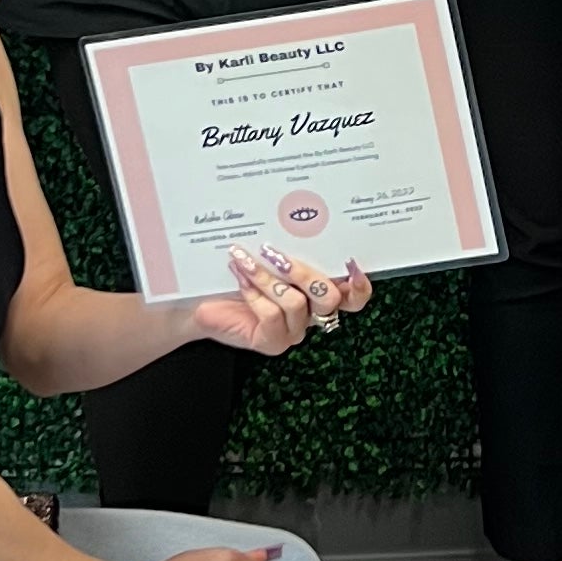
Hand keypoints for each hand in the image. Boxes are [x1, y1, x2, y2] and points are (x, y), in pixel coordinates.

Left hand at [191, 246, 372, 355]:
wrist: (202, 299)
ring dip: (268, 277)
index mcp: (318, 295)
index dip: (359, 285)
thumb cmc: (239, 273)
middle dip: (304, 273)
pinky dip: (253, 292)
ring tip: (245, 260)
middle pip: (329, 298)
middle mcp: (311, 315)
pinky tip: (239, 277)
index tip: (349, 262)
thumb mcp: (269, 257)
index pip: (353, 298)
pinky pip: (271, 315)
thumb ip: (292, 247)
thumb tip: (303, 218)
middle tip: (276, 254)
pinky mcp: (271, 342)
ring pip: (296, 303)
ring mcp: (293, 332)